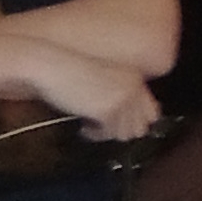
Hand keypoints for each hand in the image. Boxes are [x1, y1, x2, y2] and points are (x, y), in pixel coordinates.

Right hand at [17, 41, 162, 145]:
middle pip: (141, 127)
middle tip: (102, 128)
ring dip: (107, 133)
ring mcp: (123, 100)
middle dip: (122, 130)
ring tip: (90, 125)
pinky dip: (94, 134)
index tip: (116, 124)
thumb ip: (119, 96)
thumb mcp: (103, 80)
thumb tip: (131, 126)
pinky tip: (83, 127)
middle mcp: (134, 88)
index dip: (134, 122)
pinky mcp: (108, 111)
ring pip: (124, 134)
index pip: (152, 112)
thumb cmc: (69, 71)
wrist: (49, 66)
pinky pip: (107, 134)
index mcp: (135, 77)